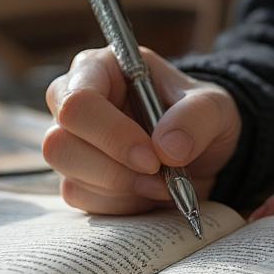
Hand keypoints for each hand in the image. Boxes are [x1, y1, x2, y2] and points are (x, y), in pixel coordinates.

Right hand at [44, 47, 241, 214]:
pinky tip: (147, 192)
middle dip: (113, 168)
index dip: (111, 135)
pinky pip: (81, 198)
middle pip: (58, 143)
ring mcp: (71, 142)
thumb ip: (196, 117)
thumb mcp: (215, 106)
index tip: (153, 158)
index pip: (78, 101)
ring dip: (120, 188)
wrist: (203, 152)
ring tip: (161, 184)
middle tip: (158, 175)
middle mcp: (73, 102)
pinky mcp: (77, 176)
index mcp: (98, 69)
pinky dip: (120, 204)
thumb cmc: (199, 116)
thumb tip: (167, 148)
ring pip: (68, 175)